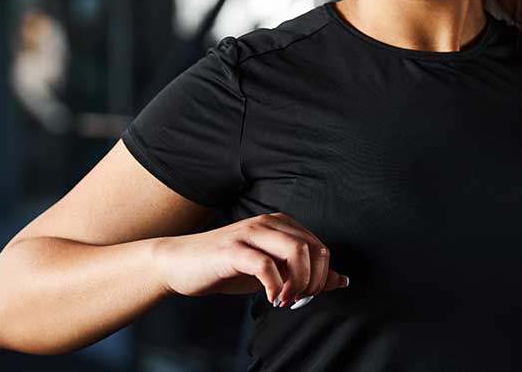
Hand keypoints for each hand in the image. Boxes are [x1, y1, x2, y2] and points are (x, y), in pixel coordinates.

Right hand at [152, 212, 348, 307]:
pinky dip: (275, 287)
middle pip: (313, 248)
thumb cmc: (226, 267)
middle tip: (297, 299)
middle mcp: (268, 223)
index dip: (321, 275)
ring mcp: (250, 233)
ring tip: (285, 299)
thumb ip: (304, 274)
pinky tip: (269, 297)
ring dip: (298, 283)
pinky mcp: (233, 250)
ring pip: (296, 252)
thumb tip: (341, 280)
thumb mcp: (271, 271)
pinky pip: (266, 266)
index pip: (320, 247)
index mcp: (280, 224)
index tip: (306, 294)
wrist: (181, 263)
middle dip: (313, 280)